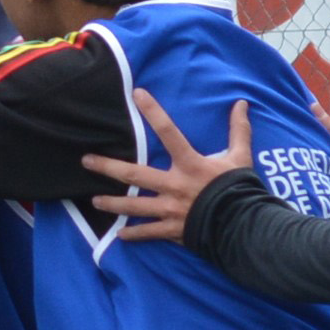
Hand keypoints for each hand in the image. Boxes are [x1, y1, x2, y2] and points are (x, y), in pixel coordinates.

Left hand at [82, 92, 252, 243]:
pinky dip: (133, 235)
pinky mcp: (172, 229)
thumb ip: (239, 131)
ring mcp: (170, 209)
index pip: (169, 131)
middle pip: (134, 174)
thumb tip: (242, 104)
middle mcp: (174, 185)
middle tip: (86, 161)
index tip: (137, 94)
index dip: (154, 111)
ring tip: (95, 201)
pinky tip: (119, 234)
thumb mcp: (241, 157)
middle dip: (108, 167)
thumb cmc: (240, 189)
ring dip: (112, 203)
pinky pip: (148, 232)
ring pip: (134, 206)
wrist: (243, 225)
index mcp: (190, 164)